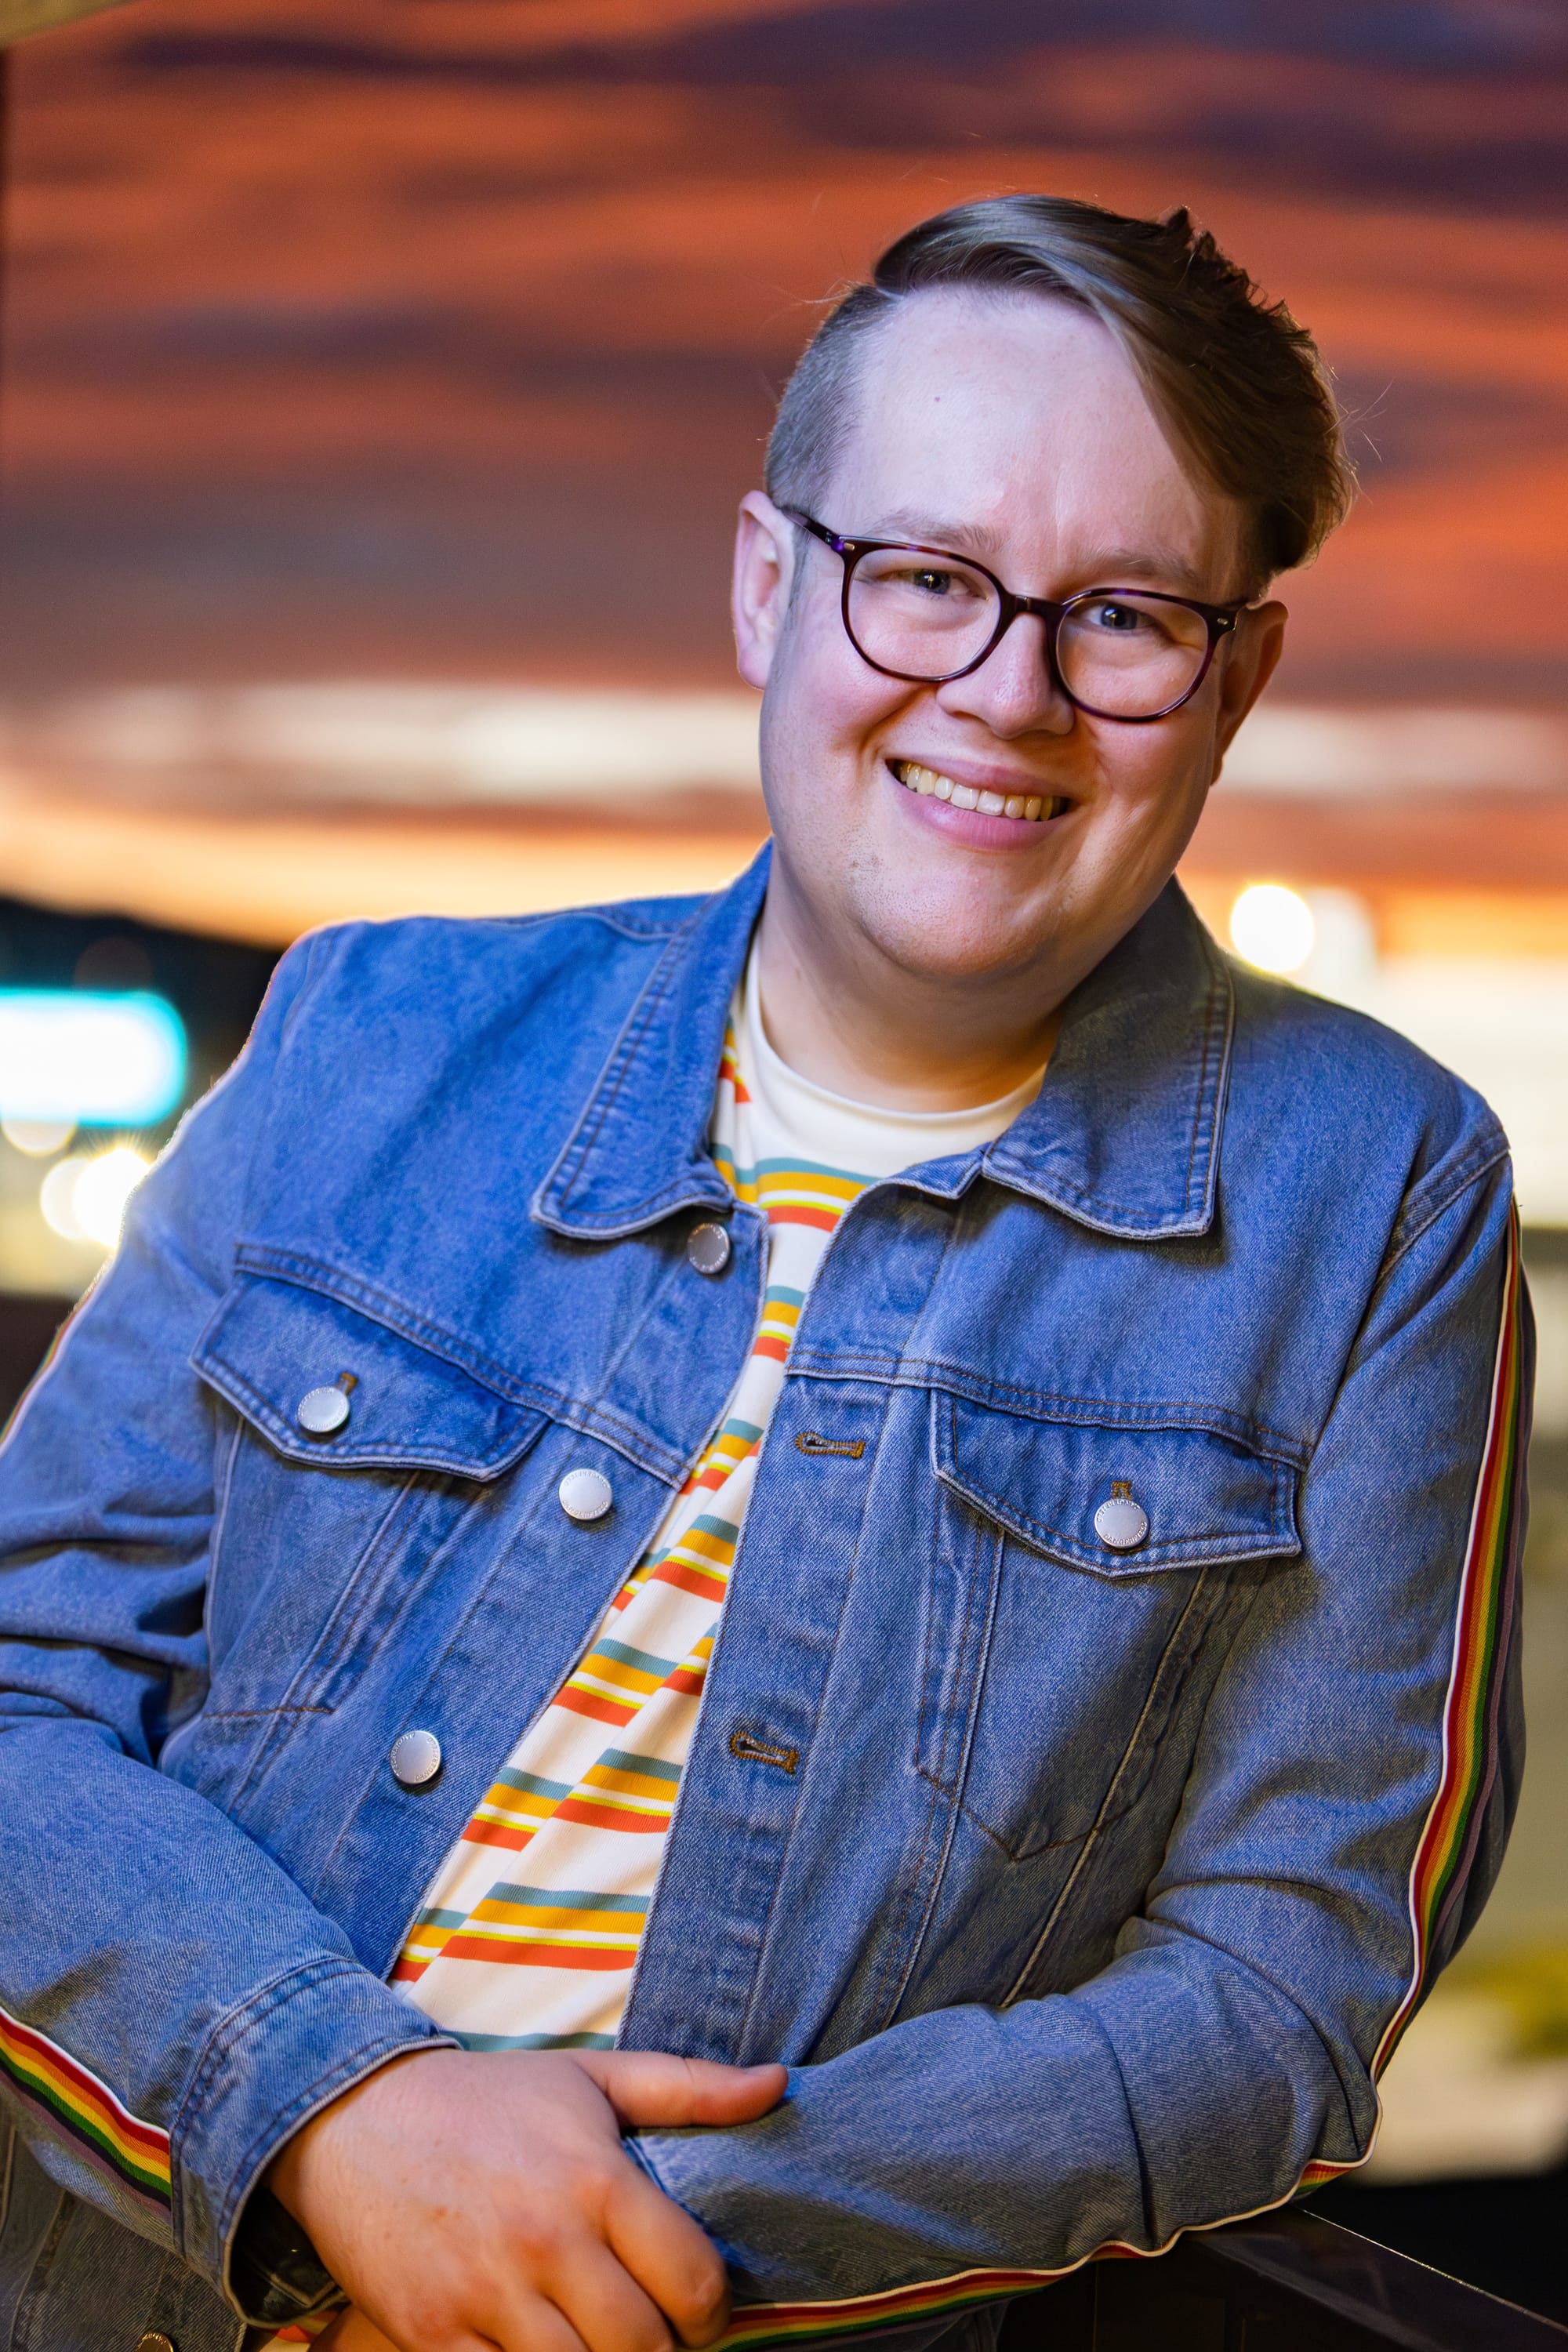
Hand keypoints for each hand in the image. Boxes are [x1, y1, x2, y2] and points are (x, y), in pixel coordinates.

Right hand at [267, 2046, 785, 2351]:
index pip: (692, 2281)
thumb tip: (779, 2084)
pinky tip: (546, 2350)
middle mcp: (546, 2242)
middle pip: (642, 2347)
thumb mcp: (592, 2078)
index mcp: (595, 2179)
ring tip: (605, 2345)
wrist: (354, 2116)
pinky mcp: (433, 2335)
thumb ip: (690, 2088)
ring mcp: (486, 2295)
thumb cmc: (487, 2099)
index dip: (713, 2312)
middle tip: (655, 2336)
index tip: (701, 2311)